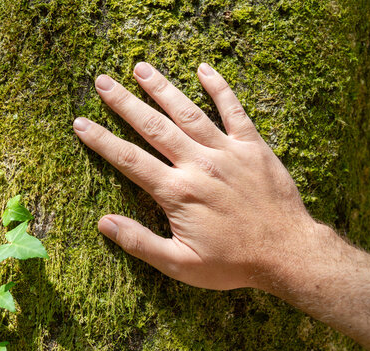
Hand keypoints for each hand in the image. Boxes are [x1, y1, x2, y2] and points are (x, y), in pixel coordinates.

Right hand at [73, 62, 316, 289]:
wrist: (288, 254)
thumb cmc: (232, 263)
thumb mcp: (180, 264)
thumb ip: (140, 242)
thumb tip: (103, 223)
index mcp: (177, 192)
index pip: (129, 159)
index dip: (101, 140)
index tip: (81, 123)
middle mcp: (198, 165)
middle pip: (153, 127)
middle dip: (125, 103)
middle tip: (103, 81)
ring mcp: (227, 152)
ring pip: (188, 113)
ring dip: (162, 89)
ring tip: (141, 68)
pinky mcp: (253, 147)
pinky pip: (235, 111)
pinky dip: (220, 89)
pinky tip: (205, 69)